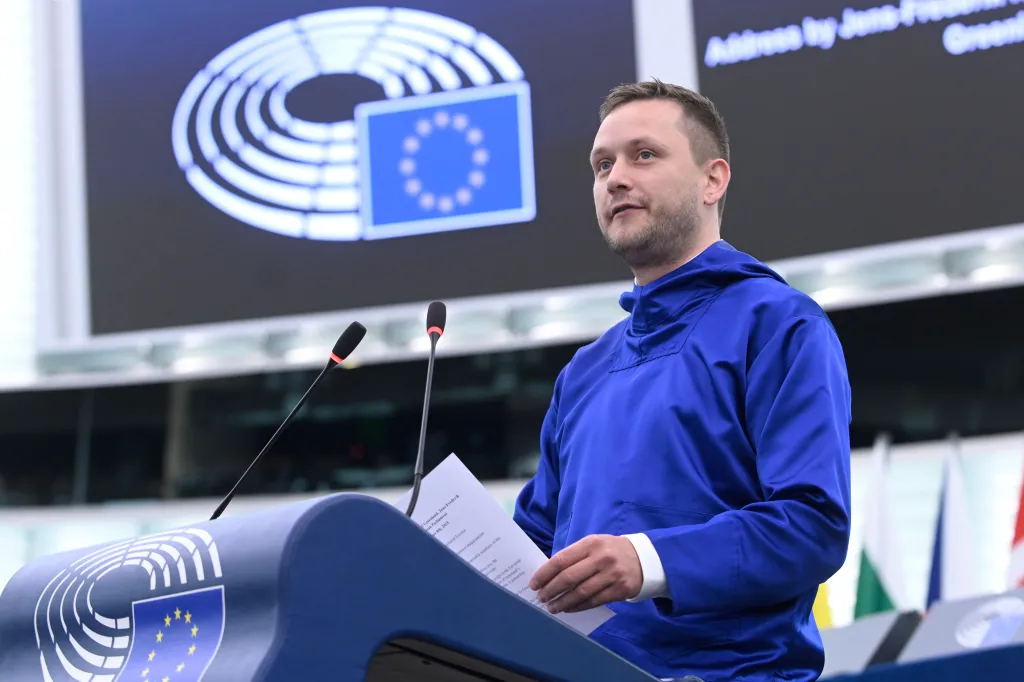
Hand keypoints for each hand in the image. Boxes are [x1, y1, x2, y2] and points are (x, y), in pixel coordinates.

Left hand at [528, 534, 642, 613]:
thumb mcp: (593, 544)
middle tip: (541, 598)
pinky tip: (568, 608)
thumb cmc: (611, 551)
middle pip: (569, 578)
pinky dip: (578, 607)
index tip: (534, 584)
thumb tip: (548, 574)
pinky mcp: (620, 590)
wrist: (644, 558)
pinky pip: (594, 601)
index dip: (545, 574)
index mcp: (591, 543)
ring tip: (552, 607)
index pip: (561, 560)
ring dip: (563, 602)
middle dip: (551, 590)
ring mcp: (612, 575)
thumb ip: (574, 556)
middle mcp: (601, 558)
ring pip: (581, 593)